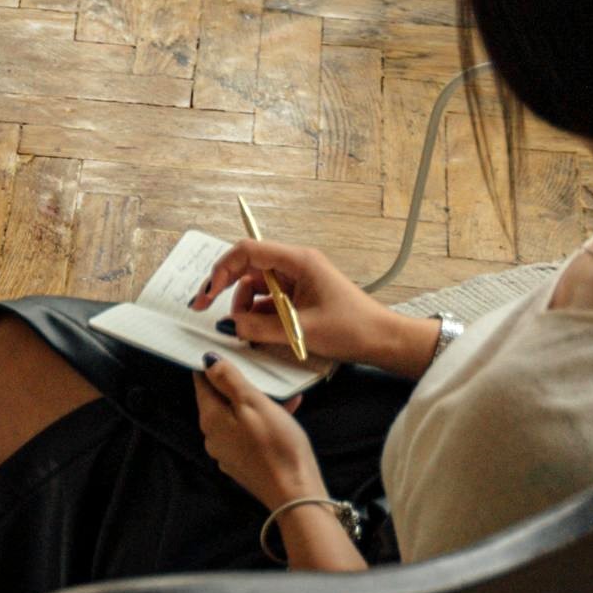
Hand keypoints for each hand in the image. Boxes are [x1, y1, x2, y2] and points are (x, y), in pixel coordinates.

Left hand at [191, 358, 323, 514]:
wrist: (295, 494)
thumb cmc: (276, 445)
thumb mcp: (253, 403)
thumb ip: (229, 380)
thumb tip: (208, 361)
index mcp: (211, 419)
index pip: (202, 383)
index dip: (212, 366)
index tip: (226, 352)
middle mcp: (213, 437)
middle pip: (219, 400)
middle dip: (237, 384)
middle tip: (258, 370)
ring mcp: (228, 453)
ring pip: (237, 416)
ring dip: (256, 402)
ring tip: (281, 392)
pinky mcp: (245, 463)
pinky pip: (249, 433)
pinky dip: (264, 420)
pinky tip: (287, 412)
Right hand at [193, 240, 423, 373]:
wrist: (385, 341)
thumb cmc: (354, 329)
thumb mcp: (302, 330)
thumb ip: (260, 327)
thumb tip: (228, 325)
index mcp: (298, 261)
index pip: (248, 251)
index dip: (222, 270)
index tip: (207, 294)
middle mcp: (296, 265)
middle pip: (249, 268)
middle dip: (228, 290)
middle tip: (208, 310)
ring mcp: (299, 281)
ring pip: (257, 287)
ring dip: (245, 307)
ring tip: (245, 331)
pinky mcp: (302, 297)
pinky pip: (271, 301)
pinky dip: (260, 315)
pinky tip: (258, 333)